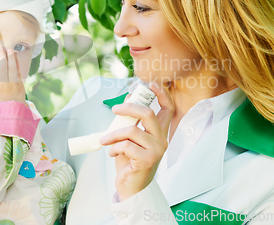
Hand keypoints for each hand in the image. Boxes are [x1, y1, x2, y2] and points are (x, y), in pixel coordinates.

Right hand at [0, 48, 25, 107]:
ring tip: (9, 49)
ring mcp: (13, 84)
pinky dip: (17, 64)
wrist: (11, 116)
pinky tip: (15, 58)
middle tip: (1, 48)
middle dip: (2, 56)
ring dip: (11, 58)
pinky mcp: (20, 85)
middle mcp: (3, 84)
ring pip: (11, 68)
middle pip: (3, 67)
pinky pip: (18, 72)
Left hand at [99, 82, 174, 200]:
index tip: (150, 85)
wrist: (131, 188)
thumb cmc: (130, 162)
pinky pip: (126, 145)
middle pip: (148, 113)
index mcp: (160, 132)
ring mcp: (156, 150)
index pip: (168, 109)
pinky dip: (114, 147)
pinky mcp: (147, 160)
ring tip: (105, 141)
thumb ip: (131, 122)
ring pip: (131, 131)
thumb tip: (126, 100)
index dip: (162, 94)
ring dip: (113, 134)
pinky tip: (111, 153)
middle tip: (115, 109)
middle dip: (129, 107)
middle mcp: (162, 139)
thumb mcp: (130, 139)